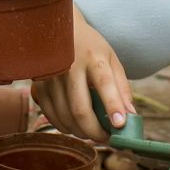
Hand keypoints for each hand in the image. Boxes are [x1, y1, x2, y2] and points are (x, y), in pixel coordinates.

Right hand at [31, 8, 133, 143]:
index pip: (104, 83)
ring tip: (92, 132)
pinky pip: (52, 117)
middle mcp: (69, 66)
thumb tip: (130, 118)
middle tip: (106, 139)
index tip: (120, 125)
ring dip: (81, 132)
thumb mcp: (111, 60)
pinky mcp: (39, 87)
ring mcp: (51, 78)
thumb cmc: (90, 47)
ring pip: (65, 117)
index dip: (112, 106)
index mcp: (93, 57)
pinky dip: (65, 127)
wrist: (58, 30)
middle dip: (95, 131)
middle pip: (80, 108)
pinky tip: (75, 124)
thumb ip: (122, 88)